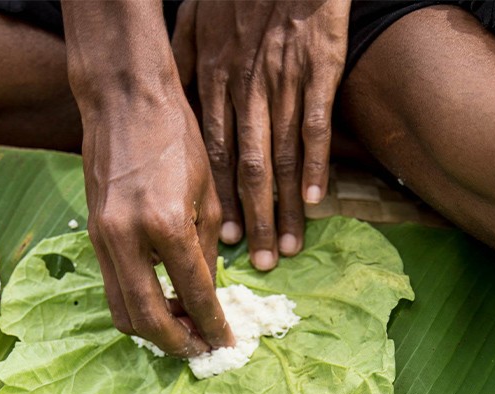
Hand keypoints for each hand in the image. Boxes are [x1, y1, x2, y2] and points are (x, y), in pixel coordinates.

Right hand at [80, 91, 233, 355]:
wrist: (124, 101)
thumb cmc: (175, 137)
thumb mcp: (208, 194)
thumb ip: (206, 250)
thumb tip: (207, 296)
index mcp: (167, 224)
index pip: (193, 294)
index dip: (212, 326)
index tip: (226, 343)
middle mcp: (128, 238)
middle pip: (147, 318)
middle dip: (176, 343)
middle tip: (200, 349)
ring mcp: (103, 238)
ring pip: (121, 310)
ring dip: (152, 330)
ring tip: (181, 330)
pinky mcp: (92, 234)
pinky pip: (112, 286)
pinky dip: (136, 304)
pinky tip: (161, 301)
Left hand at [173, 0, 349, 270]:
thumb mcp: (197, 27)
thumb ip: (187, 72)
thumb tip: (176, 115)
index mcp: (214, 83)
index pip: (215, 156)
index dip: (217, 203)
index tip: (220, 244)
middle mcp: (244, 90)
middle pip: (244, 169)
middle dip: (249, 222)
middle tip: (256, 265)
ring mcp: (282, 83)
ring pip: (278, 158)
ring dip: (281, 208)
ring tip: (286, 249)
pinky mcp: (318, 70)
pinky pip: (313, 126)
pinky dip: (315, 166)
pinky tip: (314, 202)